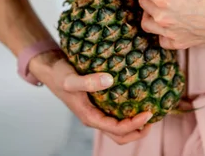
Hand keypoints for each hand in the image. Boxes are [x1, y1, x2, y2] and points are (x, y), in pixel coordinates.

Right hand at [29, 50, 153, 144]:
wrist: (51, 70)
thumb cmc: (60, 75)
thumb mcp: (71, 79)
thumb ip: (88, 81)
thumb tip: (110, 80)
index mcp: (89, 117)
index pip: (116, 129)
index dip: (134, 124)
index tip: (149, 113)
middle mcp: (94, 118)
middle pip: (119, 135)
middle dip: (138, 131)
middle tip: (153, 117)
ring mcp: (97, 112)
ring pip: (118, 128)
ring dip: (134, 125)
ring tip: (148, 112)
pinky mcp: (98, 104)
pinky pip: (116, 115)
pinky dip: (128, 113)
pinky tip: (137, 100)